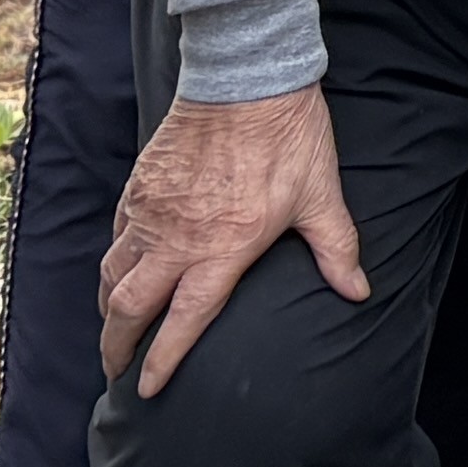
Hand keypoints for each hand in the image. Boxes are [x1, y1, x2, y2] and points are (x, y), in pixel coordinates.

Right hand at [100, 87, 371, 398]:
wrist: (246, 77)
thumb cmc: (289, 137)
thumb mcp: (320, 196)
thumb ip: (336, 249)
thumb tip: (359, 291)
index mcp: (222, 249)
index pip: (182, 321)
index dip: (162, 360)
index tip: (146, 389)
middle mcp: (177, 238)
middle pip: (129, 306)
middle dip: (117, 345)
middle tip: (115, 369)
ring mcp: (151, 211)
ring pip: (112, 273)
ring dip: (108, 307)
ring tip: (112, 327)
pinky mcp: (139, 185)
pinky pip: (116, 234)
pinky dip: (113, 260)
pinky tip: (119, 268)